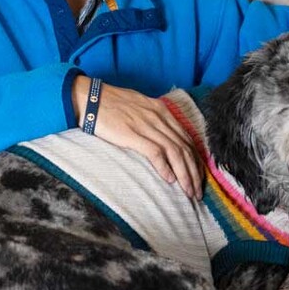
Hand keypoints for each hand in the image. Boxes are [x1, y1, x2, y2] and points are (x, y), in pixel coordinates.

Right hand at [73, 77, 203, 200]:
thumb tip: (162, 136)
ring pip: (175, 152)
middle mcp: (159, 117)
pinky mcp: (132, 134)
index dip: (196, 160)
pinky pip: (155, 152)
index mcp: (162, 111)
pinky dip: (164, 167)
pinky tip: (169, 180)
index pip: (187, 139)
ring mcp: (146, 125)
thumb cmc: (111, 103)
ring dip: (184, 174)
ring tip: (188, 191)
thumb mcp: (140, 106)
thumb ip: (153, 119)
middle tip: (197, 192)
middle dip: (194, 172)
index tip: (199, 177)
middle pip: (185, 148)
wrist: (90, 97)